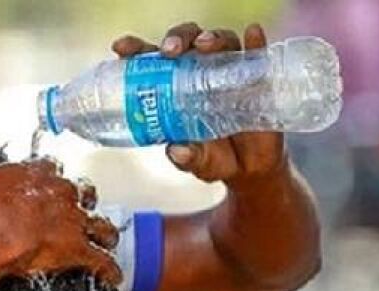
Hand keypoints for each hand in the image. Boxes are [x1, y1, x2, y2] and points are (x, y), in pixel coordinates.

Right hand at [0, 155, 121, 284]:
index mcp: (40, 173)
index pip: (54, 168)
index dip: (53, 177)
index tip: (50, 182)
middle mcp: (63, 193)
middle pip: (84, 192)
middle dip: (85, 200)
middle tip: (81, 208)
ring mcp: (74, 221)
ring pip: (101, 225)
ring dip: (105, 233)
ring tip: (108, 238)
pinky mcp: (78, 248)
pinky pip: (101, 260)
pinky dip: (109, 269)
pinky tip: (113, 276)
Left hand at [111, 23, 287, 185]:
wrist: (249, 168)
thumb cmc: (213, 158)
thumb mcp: (198, 162)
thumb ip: (188, 158)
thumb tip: (178, 152)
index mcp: (173, 87)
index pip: (151, 60)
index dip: (135, 49)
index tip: (122, 48)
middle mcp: (200, 72)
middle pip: (186, 42)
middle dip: (176, 39)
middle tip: (169, 51)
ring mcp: (229, 72)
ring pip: (220, 42)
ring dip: (211, 38)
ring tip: (204, 46)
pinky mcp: (257, 78)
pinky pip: (256, 55)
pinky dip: (255, 42)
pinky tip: (252, 34)